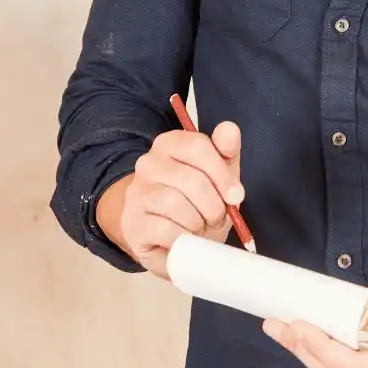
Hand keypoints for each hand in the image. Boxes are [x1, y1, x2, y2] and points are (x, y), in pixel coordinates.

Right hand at [97, 120, 242, 278]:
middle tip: (216, 217)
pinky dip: (183, 237)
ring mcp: (136, 192)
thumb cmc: (197, 202)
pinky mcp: (132, 223)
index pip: (198, 147)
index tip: (235, 195)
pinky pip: (165, 229)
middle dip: (214, 205)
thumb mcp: (219, 175)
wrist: (168, 237)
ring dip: (198, 222)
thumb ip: (226, 151)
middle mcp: (148, 163)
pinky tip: (185, 238)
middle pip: (191, 179)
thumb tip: (230, 129)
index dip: (223, 175)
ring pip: (175, 203)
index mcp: (170, 144)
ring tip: (200, 227)